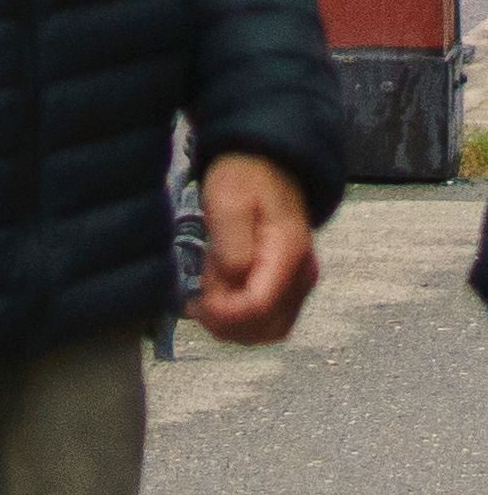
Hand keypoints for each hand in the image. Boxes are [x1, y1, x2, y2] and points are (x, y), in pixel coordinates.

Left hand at [193, 149, 320, 346]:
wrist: (268, 164)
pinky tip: (218, 292)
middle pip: (266, 329)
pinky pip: (267, 318)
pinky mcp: (288, 285)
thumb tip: (232, 283)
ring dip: (231, 324)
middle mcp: (301, 277)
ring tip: (207, 292)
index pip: (258, 307)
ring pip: (267, 330)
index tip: (194, 303)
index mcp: (287, 256)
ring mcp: (298, 283)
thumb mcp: (227, 203)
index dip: (223, 314)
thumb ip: (231, 246)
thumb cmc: (244, 179)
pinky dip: (240, 317)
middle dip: (225, 325)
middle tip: (196, 300)